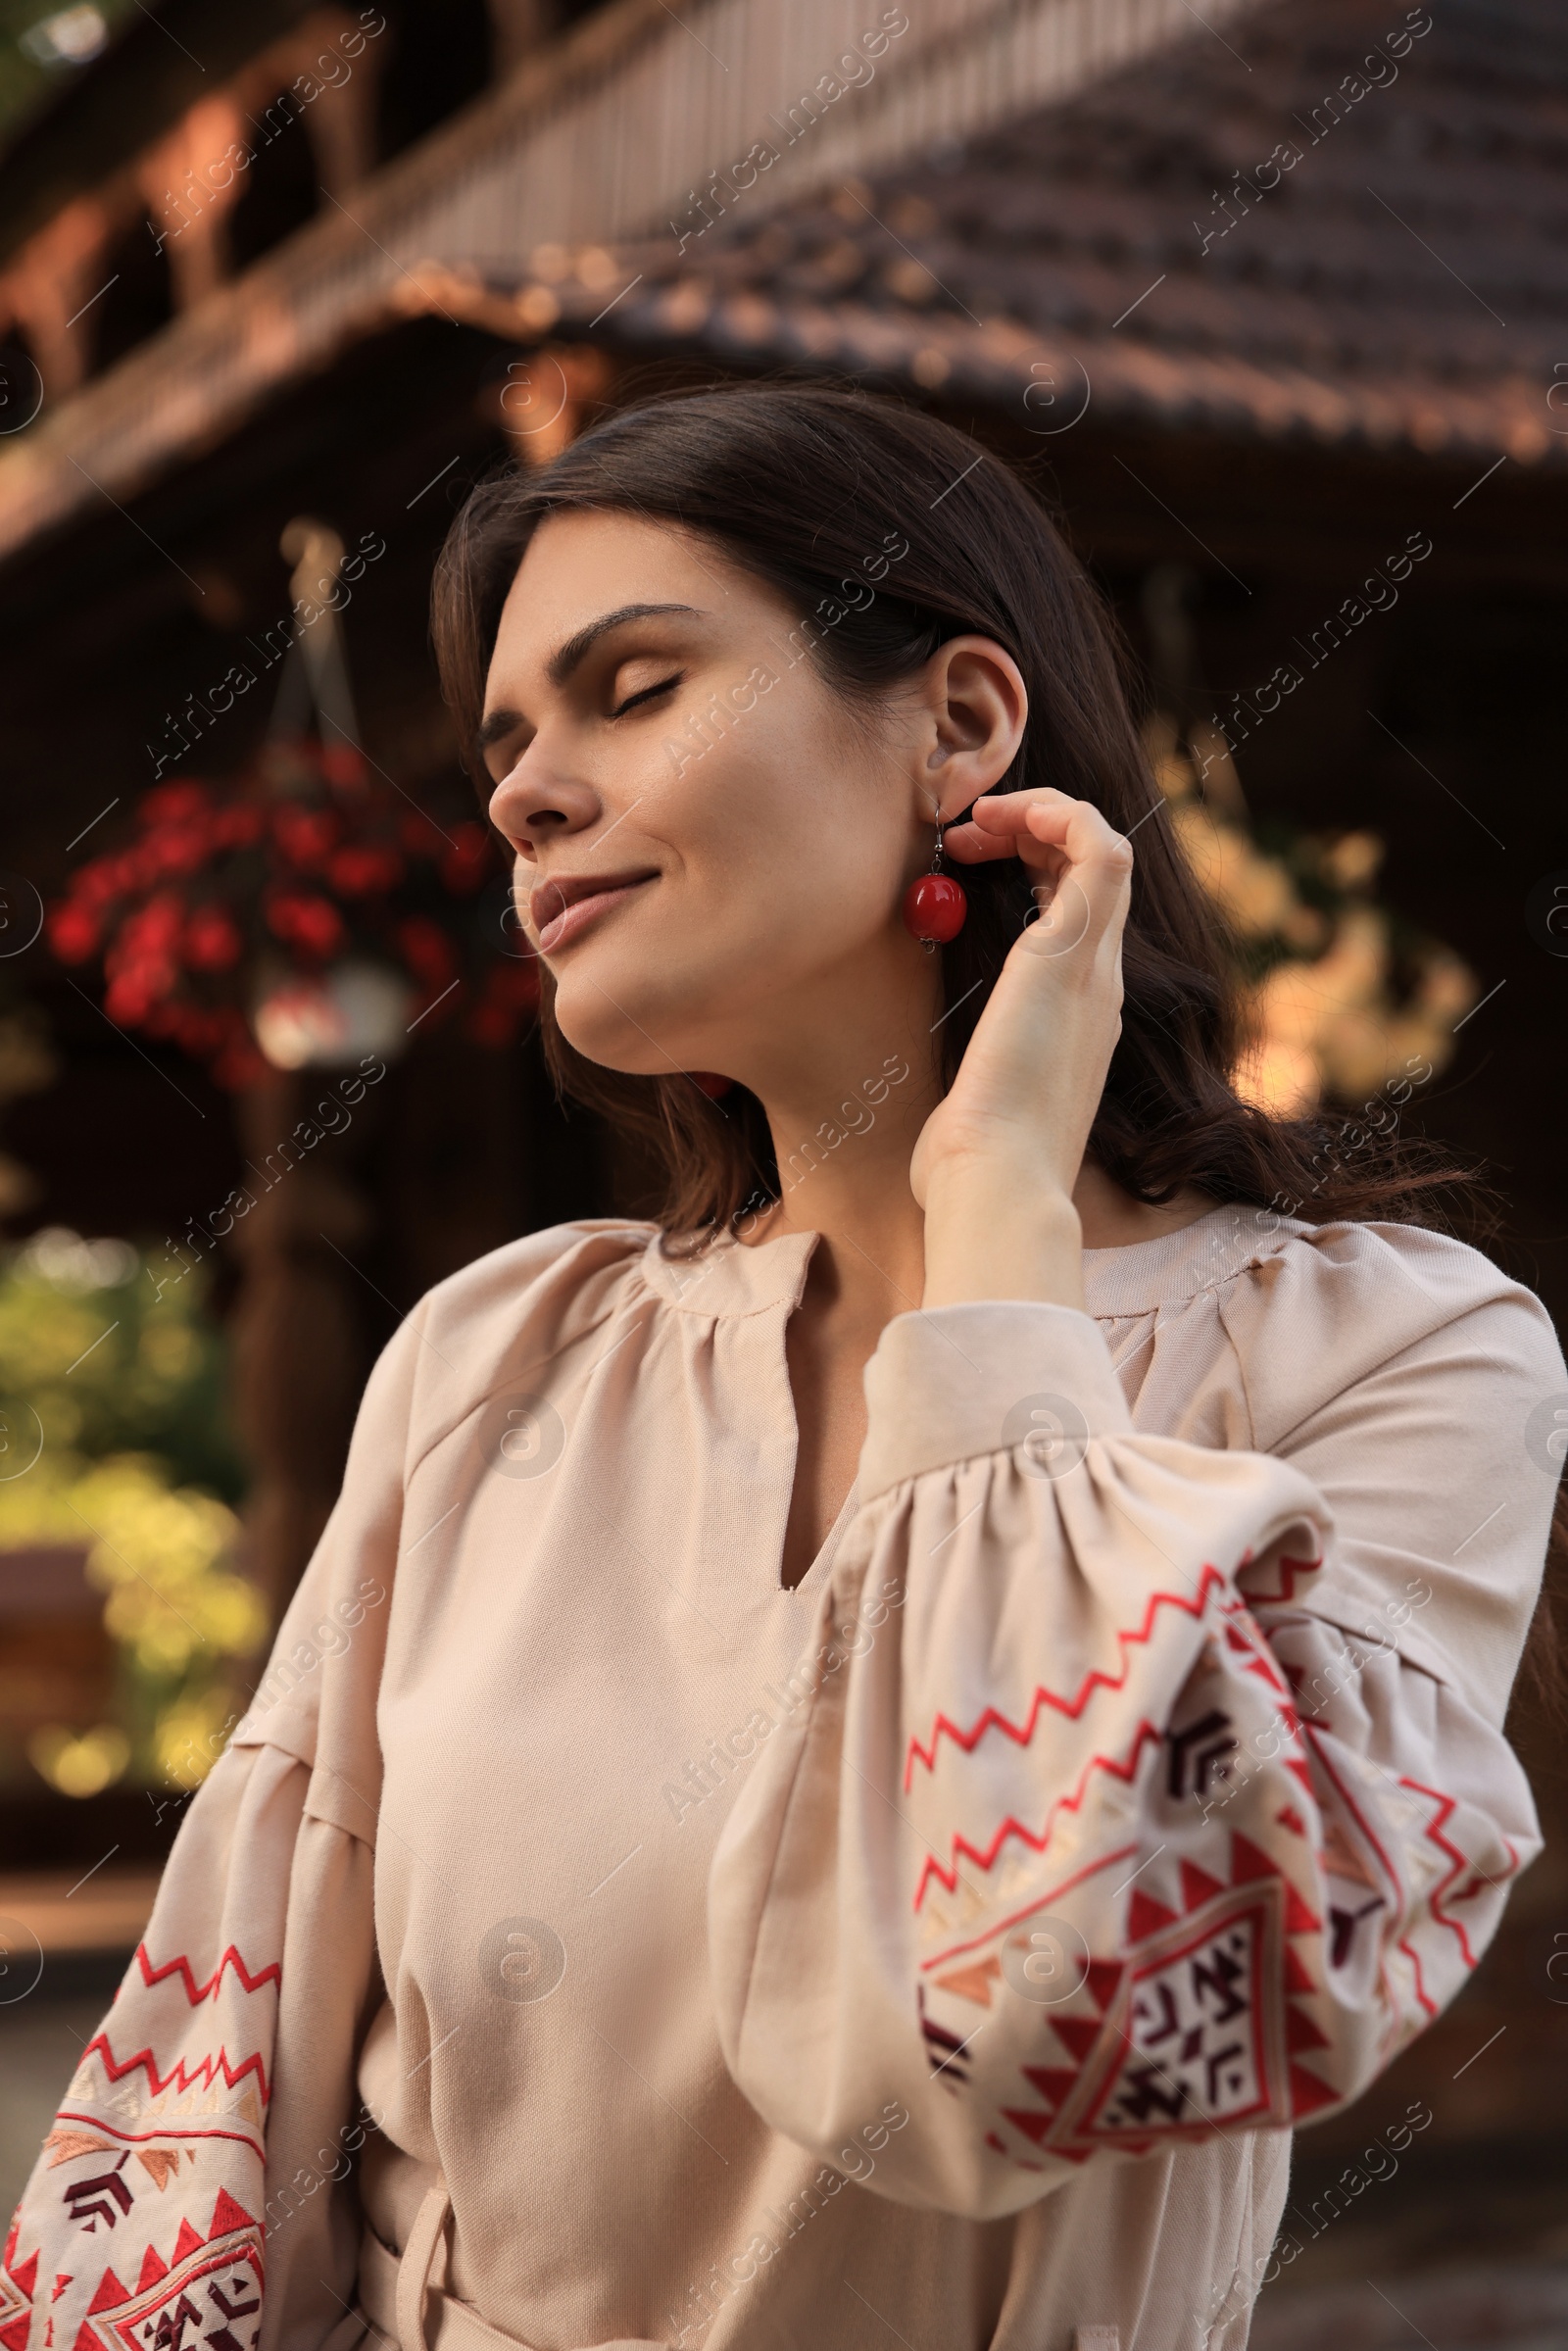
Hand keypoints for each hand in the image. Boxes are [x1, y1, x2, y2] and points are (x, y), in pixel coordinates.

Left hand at [910, 788, 1132, 1308]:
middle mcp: (1095, 988)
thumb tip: (949, 1115)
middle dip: (1033, 830)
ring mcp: (1091, 968)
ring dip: (1044, 812)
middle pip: (1093, 874)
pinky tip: (1003, 815)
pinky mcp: (1072, 954)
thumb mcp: (971, 1112)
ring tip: (979, 817)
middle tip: (966, 833)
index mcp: (1076, 1021)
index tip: (967, 860)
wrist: (994, 1184)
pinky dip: (1061, 813)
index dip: (1033, 865)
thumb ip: (970, 1094)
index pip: (1079, 915)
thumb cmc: (971, 1166)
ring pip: (1105, 849)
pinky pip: (1100, 850)